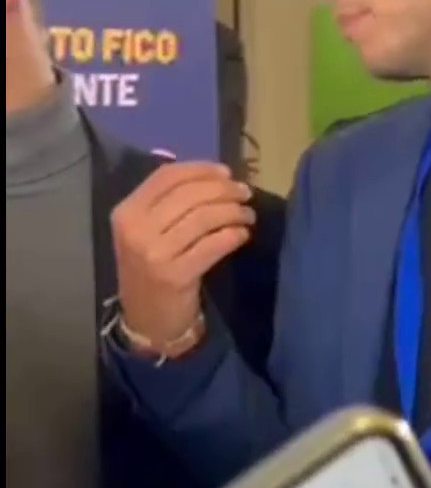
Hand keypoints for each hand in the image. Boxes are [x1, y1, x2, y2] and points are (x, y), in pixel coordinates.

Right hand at [110, 161, 253, 354]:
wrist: (147, 318)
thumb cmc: (152, 269)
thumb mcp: (147, 232)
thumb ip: (168, 202)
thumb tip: (212, 174)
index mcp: (126, 211)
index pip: (166, 176)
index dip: (201, 169)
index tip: (227, 172)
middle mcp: (136, 228)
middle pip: (188, 194)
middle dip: (223, 189)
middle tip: (245, 194)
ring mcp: (154, 253)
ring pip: (203, 217)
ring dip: (233, 212)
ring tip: (247, 214)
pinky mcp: (176, 274)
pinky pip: (213, 245)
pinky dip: (233, 235)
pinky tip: (243, 234)